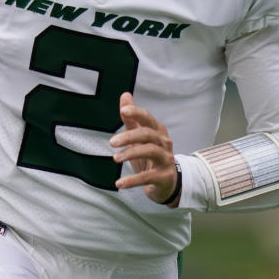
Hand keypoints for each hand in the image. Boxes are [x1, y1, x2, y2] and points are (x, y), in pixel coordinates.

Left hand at [110, 92, 179, 206]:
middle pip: (147, 134)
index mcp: (157, 131)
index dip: (137, 113)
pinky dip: (132, 180)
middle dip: (129, 136)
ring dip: (131, 153)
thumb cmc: (150, 157)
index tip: (123, 111)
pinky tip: (119, 183)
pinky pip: (148, 177)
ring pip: (150, 151)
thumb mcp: (139, 138)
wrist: (166, 182)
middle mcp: (163, 143)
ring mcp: (166, 159)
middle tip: (112, 142)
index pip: (147, 118)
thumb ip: (131, 119)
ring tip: (115, 158)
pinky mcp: (164, 176)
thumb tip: (125, 96)